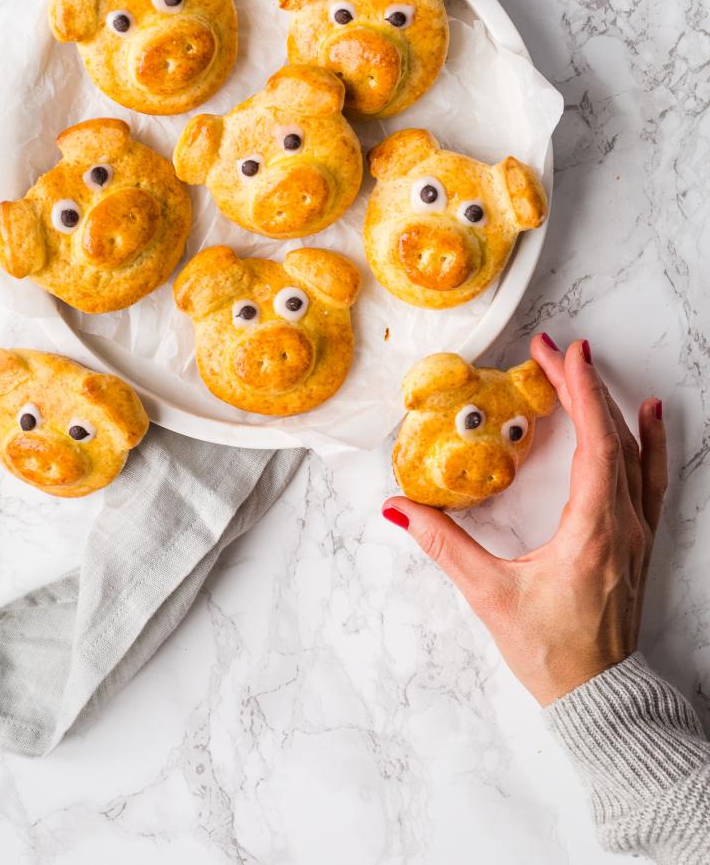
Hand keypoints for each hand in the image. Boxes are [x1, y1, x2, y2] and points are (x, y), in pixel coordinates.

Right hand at [382, 337, 666, 705]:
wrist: (598, 699)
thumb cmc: (551, 652)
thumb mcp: (490, 595)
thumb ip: (443, 545)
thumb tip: (398, 508)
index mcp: (594, 531)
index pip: (596, 443)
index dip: (580, 392)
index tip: (563, 353)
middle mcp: (624, 525)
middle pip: (614, 436)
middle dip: (583, 386)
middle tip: (553, 350)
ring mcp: (637, 533)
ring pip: (635, 453)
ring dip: (611, 406)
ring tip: (590, 368)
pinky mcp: (638, 543)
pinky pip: (652, 479)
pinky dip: (652, 441)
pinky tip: (652, 417)